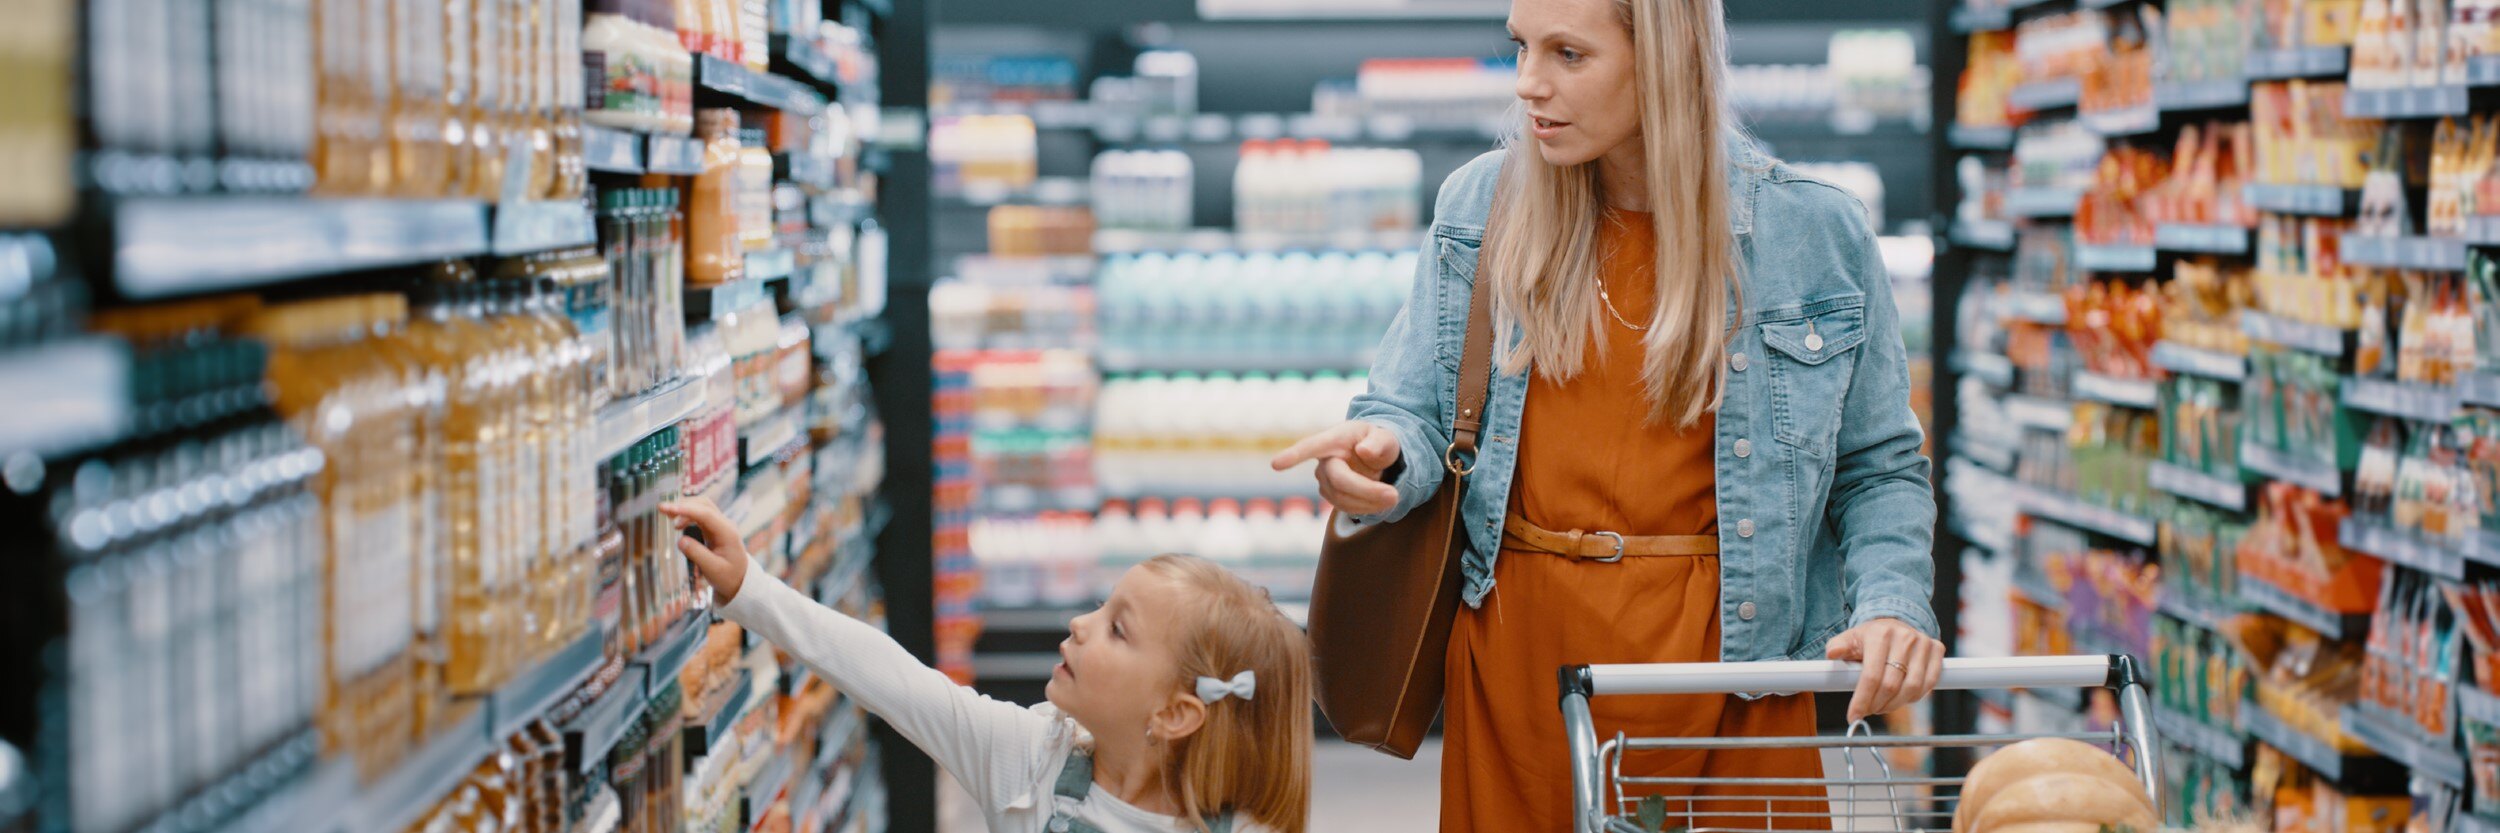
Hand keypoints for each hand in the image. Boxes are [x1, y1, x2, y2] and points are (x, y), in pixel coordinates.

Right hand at [658, 497, 746, 604]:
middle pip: (704, 505)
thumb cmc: (728, 577)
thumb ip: (697, 554)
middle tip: (662, 509)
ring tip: (668, 517)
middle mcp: (725, 525)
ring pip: (702, 507)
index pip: (706, 514)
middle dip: (683, 504)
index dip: (686, 510)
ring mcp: (720, 525)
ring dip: (685, 508)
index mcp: (727, 532)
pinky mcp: (714, 529)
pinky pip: (700, 516)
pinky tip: (678, 525)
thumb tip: (680, 540)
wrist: (740, 581)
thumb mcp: (713, 570)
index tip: (668, 509)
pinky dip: (687, 516)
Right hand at [1270, 420, 1402, 515]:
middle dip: (1367, 490)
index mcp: (1335, 438)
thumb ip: (1380, 443)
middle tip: (1394, 496)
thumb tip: (1364, 452)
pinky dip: (1367, 508)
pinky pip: (1347, 508)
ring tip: (1393, 496)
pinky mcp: (1331, 495)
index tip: (1276, 464)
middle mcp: (1324, 460)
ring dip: (1370, 502)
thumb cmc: (1379, 443)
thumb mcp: (1387, 437)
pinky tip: (1380, 502)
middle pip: (1339, 480)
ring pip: (1343, 498)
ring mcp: (1325, 480)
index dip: (1294, 456)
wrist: (1376, 457)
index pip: (1311, 447)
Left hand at [1825, 618, 1943, 723]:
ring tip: (1882, 705)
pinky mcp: (1937, 649)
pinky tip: (1901, 697)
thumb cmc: (1870, 637)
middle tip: (1868, 710)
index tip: (1854, 716)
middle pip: (1892, 685)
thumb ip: (1838, 647)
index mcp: (1879, 635)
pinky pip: (1929, 684)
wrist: (1895, 623)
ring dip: (1895, 705)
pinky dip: (1914, 697)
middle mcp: (1904, 637)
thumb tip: (1832, 653)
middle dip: (1877, 705)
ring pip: (1912, 688)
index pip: (1872, 676)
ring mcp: (1923, 643)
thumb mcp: (1850, 639)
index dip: (1862, 700)